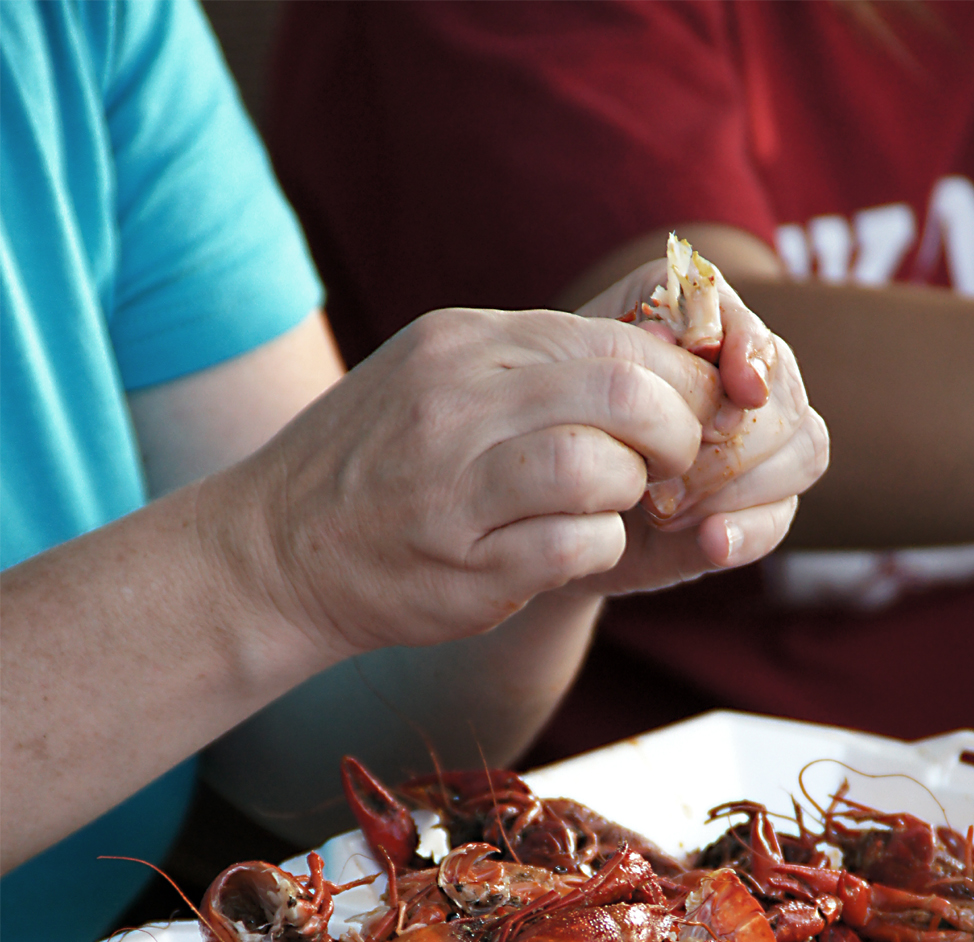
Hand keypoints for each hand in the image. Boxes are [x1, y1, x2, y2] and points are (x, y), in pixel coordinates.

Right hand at [210, 304, 734, 660]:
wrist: (271, 551)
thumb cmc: (382, 462)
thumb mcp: (445, 375)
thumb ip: (540, 361)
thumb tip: (664, 350)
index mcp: (467, 341)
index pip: (619, 339)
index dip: (683, 382)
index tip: (695, 415)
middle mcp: (456, 399)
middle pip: (625, 394)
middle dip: (679, 435)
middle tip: (677, 466)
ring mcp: (453, 482)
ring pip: (602, 468)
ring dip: (633, 493)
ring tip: (616, 504)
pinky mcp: (461, 562)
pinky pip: (577, 545)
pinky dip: (599, 548)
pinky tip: (575, 547)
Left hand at [571, 254, 827, 592]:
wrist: (544, 509)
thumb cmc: (557, 426)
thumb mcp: (574, 377)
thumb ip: (635, 349)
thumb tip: (694, 345)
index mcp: (700, 324)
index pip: (752, 328)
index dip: (752, 354)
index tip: (738, 386)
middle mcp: (746, 377)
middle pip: (787, 395)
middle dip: (734, 440)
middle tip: (661, 473)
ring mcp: (766, 444)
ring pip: (804, 450)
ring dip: (738, 485)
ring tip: (665, 511)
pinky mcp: (764, 507)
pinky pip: (782, 516)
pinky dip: (750, 530)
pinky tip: (712, 541)